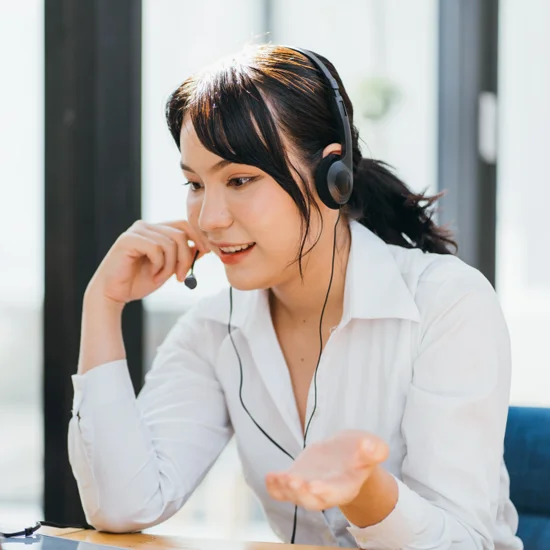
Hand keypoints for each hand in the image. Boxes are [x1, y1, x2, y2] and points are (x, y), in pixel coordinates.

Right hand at [86, 219, 209, 304]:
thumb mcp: (168, 269)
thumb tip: (201, 248)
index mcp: (156, 230)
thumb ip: (182, 257)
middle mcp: (146, 226)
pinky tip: (152, 275)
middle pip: (181, 233)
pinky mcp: (128, 239)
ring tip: (160, 278)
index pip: (184, 225)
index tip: (208, 253)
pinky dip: (159, 265)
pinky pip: (156, 249)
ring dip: (171, 266)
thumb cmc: (139, 281)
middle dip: (186, 257)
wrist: (113, 293)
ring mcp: (136, 231)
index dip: (199, 238)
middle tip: (182, 277)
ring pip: (170, 243)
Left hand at [265, 430, 388, 510]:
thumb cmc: (361, 451)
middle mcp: (326, 491)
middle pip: (312, 500)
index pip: (335, 493)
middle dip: (301, 493)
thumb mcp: (372, 446)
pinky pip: (283, 490)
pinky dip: (275, 487)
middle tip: (293, 482)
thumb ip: (374, 449)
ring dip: (286, 489)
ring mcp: (309, 486)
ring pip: (295, 496)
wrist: (347, 452)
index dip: (325, 491)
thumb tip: (370, 446)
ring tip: (278, 478)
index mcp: (346, 486)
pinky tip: (270, 477)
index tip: (315, 486)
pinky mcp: (297, 478)